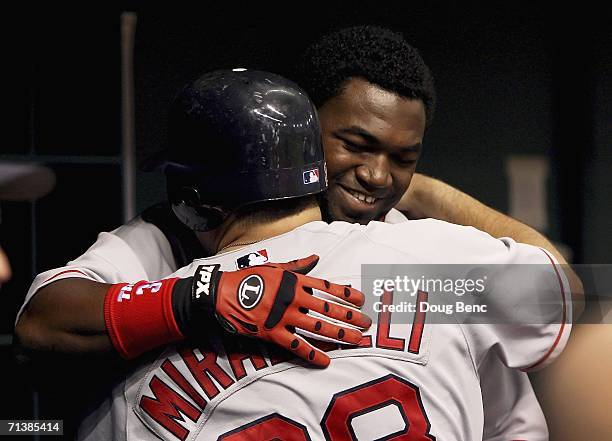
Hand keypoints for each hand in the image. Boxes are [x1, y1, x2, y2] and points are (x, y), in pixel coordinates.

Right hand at [194, 255, 370, 366]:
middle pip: (328, 309)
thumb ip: (297, 266)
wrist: (221, 295)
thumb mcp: (273, 266)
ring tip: (356, 340)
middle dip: (350, 317)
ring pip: (317, 328)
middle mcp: (292, 298)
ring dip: (339, 335)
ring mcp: (283, 317)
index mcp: (294, 280)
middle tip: (366, 324)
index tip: (362, 300)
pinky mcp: (272, 334)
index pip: (327, 287)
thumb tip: (315, 257)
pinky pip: (296, 346)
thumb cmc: (247, 279)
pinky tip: (327, 360)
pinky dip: (312, 354)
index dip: (346, 294)